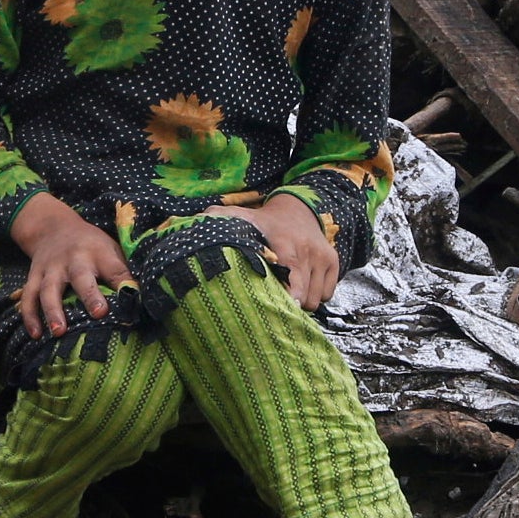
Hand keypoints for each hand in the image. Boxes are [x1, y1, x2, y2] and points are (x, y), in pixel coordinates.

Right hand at [9, 196, 130, 337]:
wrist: (53, 227)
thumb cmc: (90, 246)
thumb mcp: (110, 250)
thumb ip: (122, 272)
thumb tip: (141, 299)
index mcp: (98, 252)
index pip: (114, 267)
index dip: (122, 281)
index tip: (131, 296)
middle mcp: (73, 259)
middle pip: (80, 276)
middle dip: (89, 295)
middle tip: (98, 313)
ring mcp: (51, 268)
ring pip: (49, 289)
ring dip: (53, 310)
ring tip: (59, 332)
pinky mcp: (34, 277)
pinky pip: (28, 297)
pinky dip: (29, 316)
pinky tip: (35, 334)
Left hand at [213, 192, 339, 310]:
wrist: (298, 208)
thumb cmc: (265, 222)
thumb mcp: (241, 218)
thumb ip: (218, 220)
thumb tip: (185, 222)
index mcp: (287, 249)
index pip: (293, 290)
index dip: (283, 305)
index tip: (270, 309)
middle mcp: (309, 254)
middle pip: (305, 300)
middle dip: (290, 306)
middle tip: (274, 302)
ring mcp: (323, 259)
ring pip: (316, 300)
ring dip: (302, 300)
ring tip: (286, 290)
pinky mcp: (334, 262)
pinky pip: (328, 293)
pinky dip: (316, 294)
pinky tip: (301, 285)